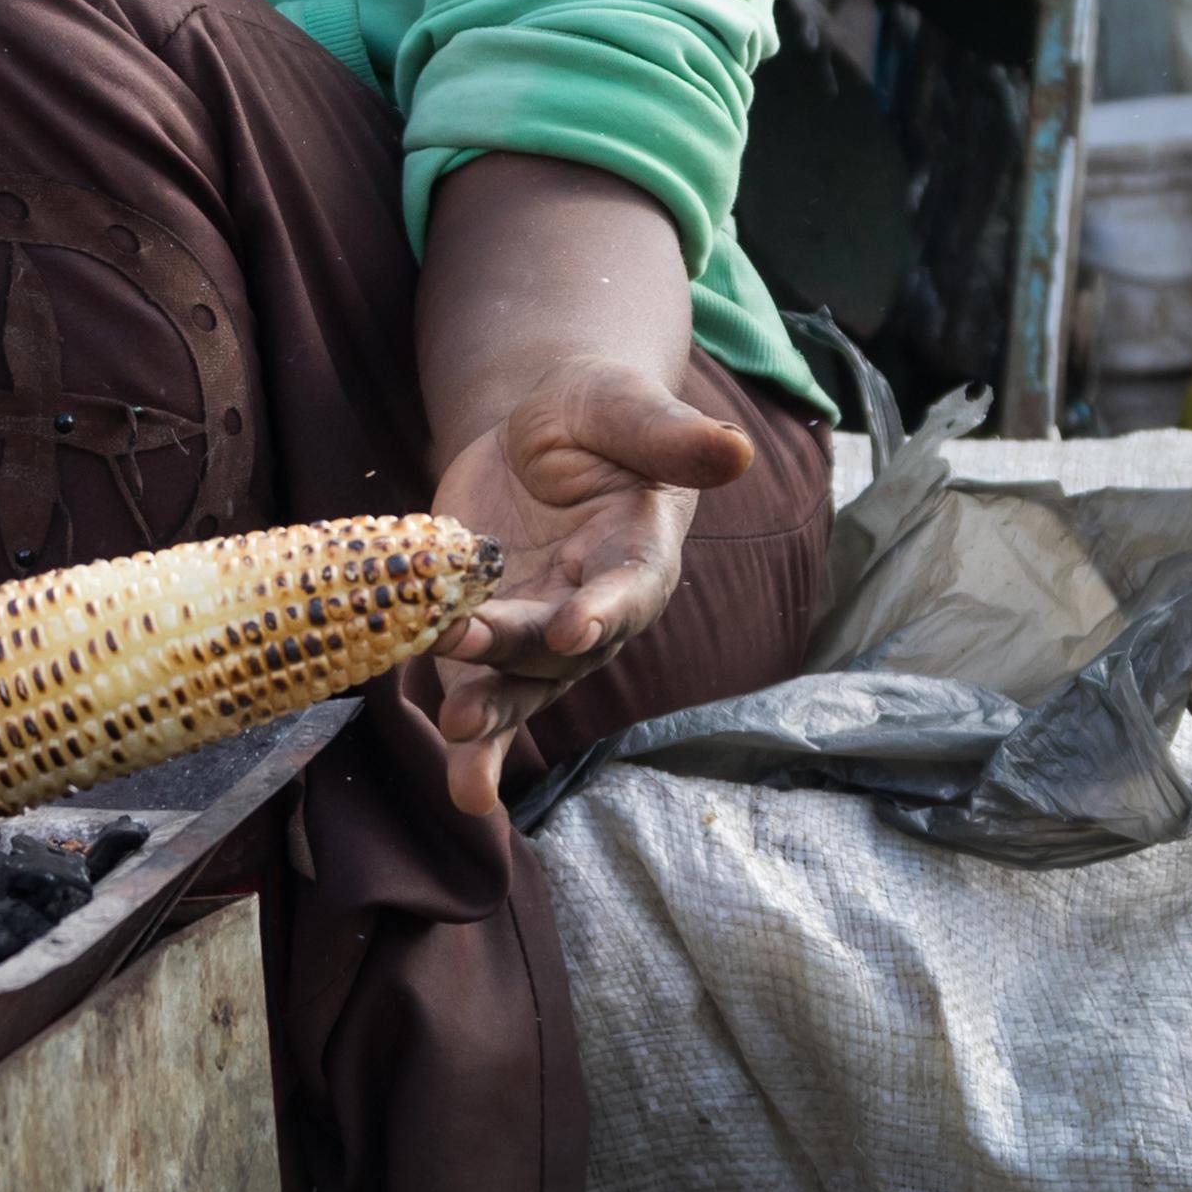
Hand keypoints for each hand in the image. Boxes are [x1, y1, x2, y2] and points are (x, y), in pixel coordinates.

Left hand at [425, 357, 752, 816]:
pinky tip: (461, 784)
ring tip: (455, 732)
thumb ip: (670, 436)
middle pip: (560, 648)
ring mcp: (542, 632)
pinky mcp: (492, 638)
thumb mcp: (624, 407)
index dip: (605, 611)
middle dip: (514, 656)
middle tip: (465, 657)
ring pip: (522, 686)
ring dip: (490, 712)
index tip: (573, 627)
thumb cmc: (597, 415)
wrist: (538, 434)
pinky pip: (483, 693)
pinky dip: (473, 738)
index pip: (628, 590)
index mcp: (638, 555)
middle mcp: (597, 609)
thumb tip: (736, 449)